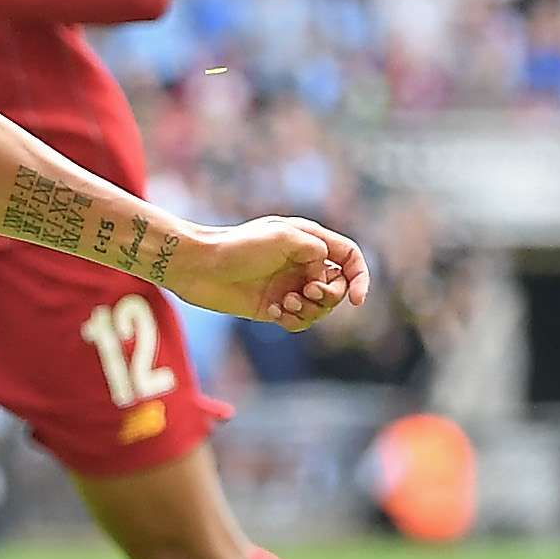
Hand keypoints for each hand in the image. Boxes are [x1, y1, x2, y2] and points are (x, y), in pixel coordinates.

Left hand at [158, 216, 370, 329]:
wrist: (198, 266)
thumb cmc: (237, 246)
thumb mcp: (283, 237)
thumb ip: (316, 250)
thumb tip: (326, 275)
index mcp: (308, 241)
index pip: (349, 258)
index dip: (360, 278)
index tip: (357, 300)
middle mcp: (302, 264)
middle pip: (338, 287)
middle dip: (329, 295)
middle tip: (306, 291)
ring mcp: (288, 286)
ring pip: (319, 307)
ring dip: (310, 310)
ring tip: (285, 303)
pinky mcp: (272, 306)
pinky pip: (298, 321)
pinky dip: (292, 320)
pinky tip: (272, 312)